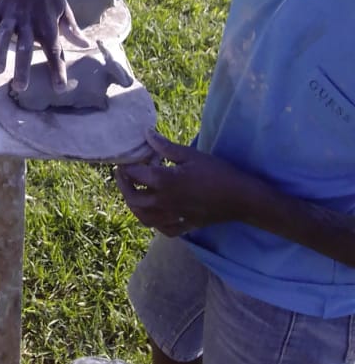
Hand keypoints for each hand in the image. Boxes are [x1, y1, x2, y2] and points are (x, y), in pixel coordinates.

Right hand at [0, 0, 89, 90]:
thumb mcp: (65, 12)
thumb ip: (72, 31)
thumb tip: (86, 45)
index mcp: (48, 25)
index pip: (54, 51)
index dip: (57, 70)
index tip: (59, 87)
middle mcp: (30, 21)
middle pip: (25, 48)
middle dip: (22, 68)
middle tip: (20, 87)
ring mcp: (12, 13)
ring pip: (3, 36)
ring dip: (0, 53)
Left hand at [114, 129, 255, 235]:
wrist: (241, 198)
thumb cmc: (216, 172)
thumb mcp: (189, 154)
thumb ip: (164, 146)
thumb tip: (146, 134)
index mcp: (163, 182)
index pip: (134, 174)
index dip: (126, 165)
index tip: (126, 157)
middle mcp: (164, 202)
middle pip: (133, 199)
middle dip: (123, 185)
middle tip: (122, 173)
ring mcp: (174, 217)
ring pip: (144, 217)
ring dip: (134, 205)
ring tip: (134, 191)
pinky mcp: (185, 226)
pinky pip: (163, 229)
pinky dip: (154, 222)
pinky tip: (155, 212)